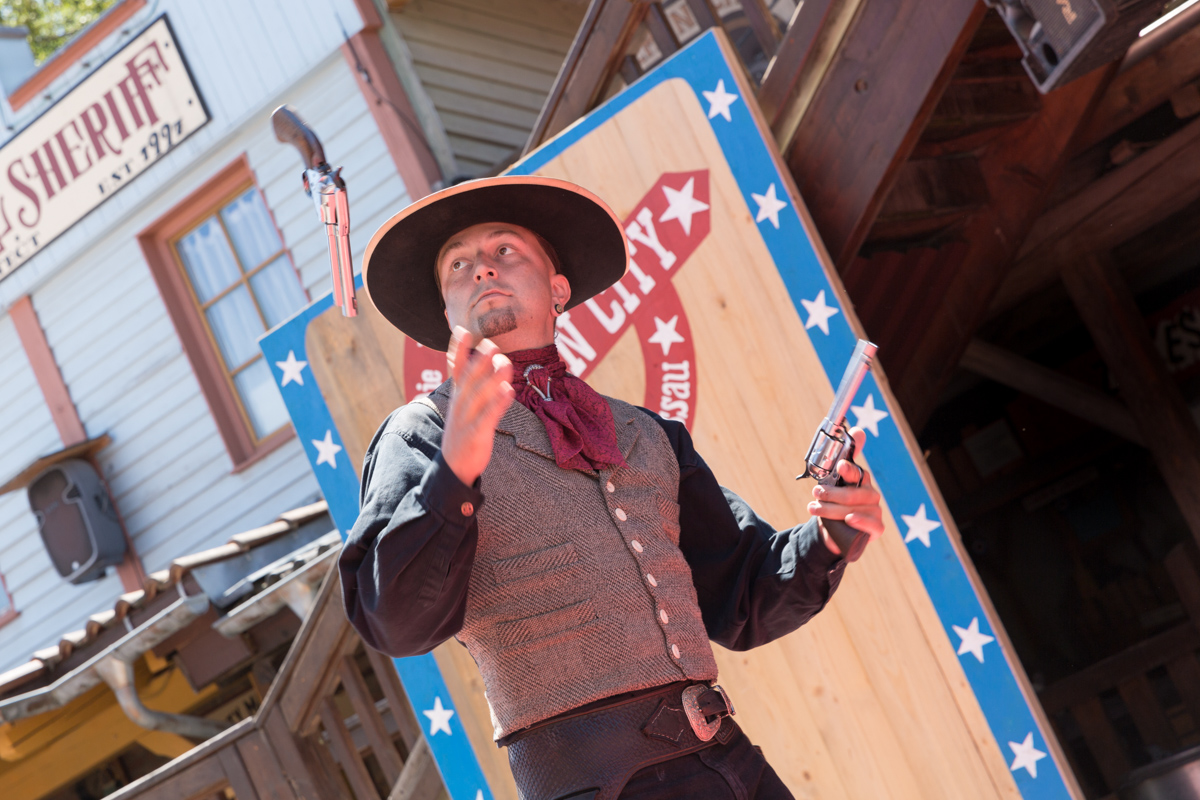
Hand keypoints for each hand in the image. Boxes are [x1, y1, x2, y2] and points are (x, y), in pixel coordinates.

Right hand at [441, 326, 513, 484]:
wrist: (453, 467)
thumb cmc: (464, 432)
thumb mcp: (465, 407)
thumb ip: (475, 386)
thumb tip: (491, 364)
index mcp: (458, 396)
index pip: (456, 369)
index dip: (458, 350)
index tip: (463, 331)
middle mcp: (460, 404)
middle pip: (470, 379)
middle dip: (480, 361)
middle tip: (491, 344)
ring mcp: (467, 419)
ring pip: (479, 396)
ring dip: (492, 379)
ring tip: (505, 363)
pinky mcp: (476, 434)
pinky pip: (487, 417)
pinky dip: (497, 404)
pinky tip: (508, 392)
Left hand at [806, 428, 883, 555]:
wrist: (834, 531)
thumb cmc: (834, 503)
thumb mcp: (833, 481)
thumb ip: (841, 457)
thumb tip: (859, 429)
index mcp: (860, 480)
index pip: (857, 472)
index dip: (849, 470)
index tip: (839, 466)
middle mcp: (870, 494)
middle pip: (853, 493)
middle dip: (831, 494)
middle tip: (815, 493)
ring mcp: (875, 511)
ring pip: (854, 509)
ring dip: (831, 510)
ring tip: (813, 508)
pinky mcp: (876, 528)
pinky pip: (872, 524)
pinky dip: (860, 521)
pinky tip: (849, 520)